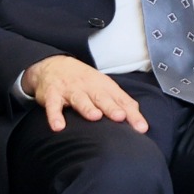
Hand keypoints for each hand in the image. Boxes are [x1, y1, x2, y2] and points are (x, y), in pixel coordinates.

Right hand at [24, 55, 148, 133]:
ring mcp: (70, 90)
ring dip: (87, 107)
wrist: (54, 65)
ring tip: (95, 116)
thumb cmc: (85, 81)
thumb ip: (122, 103)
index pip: (122, 101)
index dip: (132, 115)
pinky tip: (58, 126)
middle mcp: (89, 87)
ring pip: (80, 99)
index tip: (141, 128)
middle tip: (120, 117)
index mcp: (105, 87)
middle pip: (102, 98)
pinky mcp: (52, 95)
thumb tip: (140, 123)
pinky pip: (53, 106)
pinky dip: (54, 115)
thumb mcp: (104, 88)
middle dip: (111, 107)